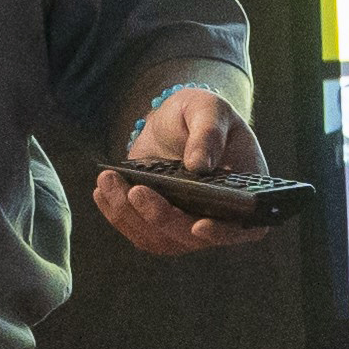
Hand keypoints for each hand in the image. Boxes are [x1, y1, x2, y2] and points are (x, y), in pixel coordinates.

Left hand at [94, 88, 273, 257]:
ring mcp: (187, 225)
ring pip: (160, 239)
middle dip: (161, 217)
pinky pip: (139, 232)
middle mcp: (219, 218)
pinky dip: (118, 215)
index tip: (199, 225)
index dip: (223, 233)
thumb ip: (208, 133)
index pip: (245, 227)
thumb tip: (199, 164)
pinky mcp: (159, 223)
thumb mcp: (209, 110)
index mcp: (246, 194)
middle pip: (191, 237)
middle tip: (137, 191)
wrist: (177, 121)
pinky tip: (103, 192)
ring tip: (109, 181)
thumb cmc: (203, 115)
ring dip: (130, 215)